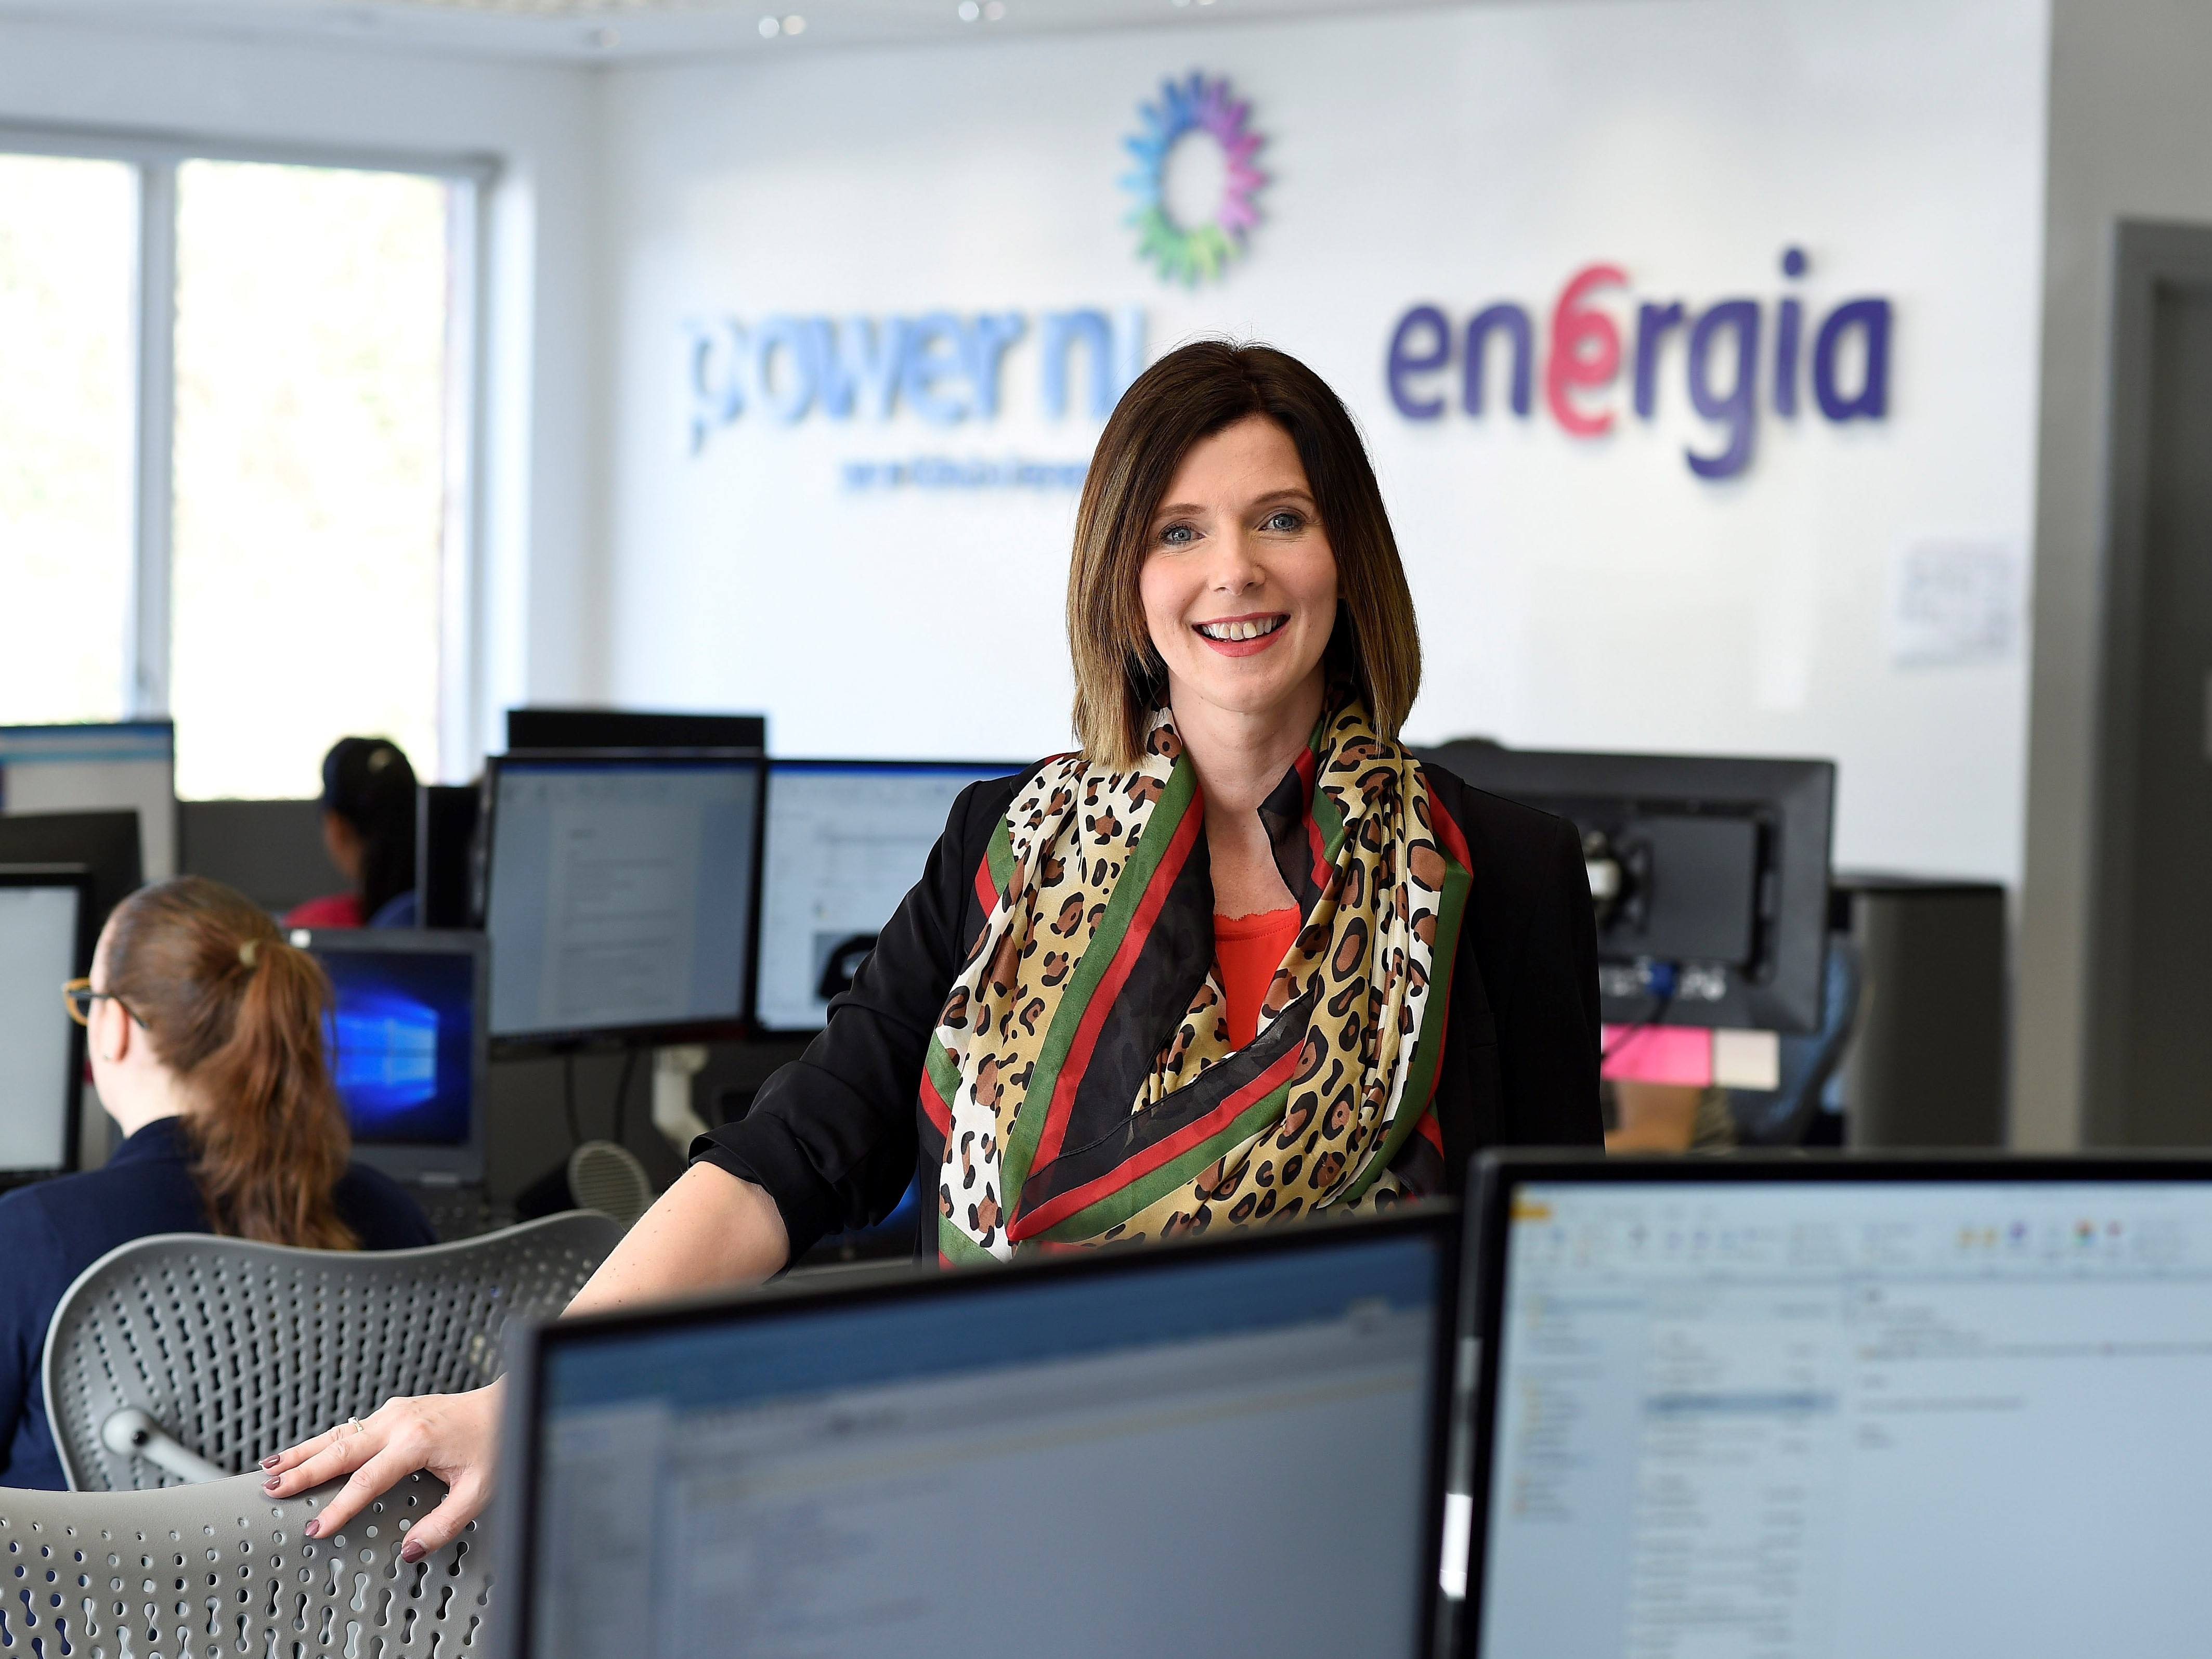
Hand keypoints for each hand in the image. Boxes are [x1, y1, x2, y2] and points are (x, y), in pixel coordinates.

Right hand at [261, 1383, 502, 1559]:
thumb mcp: (478, 1490)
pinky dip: (322, 1441)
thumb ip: (443, 1523)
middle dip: (303, 1472)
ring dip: (303, 1451)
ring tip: (270, 1468)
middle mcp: (401, 1421)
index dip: (340, 1507)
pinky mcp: (395, 1412)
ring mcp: (396, 1413)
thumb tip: (410, 1549)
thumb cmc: (496, 1441)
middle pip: (341, 1450)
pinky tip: (304, 1452)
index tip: (317, 1527)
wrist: (506, 1405)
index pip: (368, 1480)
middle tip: (272, 1490)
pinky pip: (351, 1428)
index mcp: (418, 1441)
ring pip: (339, 1434)